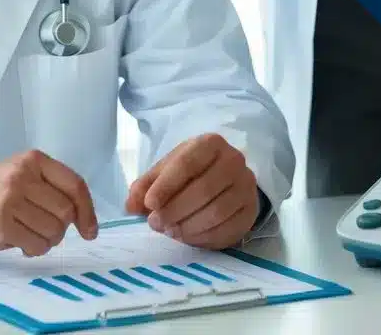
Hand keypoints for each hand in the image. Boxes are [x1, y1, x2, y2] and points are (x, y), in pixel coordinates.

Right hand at [0, 150, 98, 255]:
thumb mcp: (24, 174)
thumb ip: (52, 187)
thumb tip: (84, 218)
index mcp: (34, 160)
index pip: (74, 185)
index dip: (88, 210)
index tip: (90, 229)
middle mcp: (23, 176)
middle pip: (66, 211)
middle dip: (62, 227)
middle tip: (47, 228)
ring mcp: (11, 200)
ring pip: (54, 231)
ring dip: (49, 240)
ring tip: (33, 234)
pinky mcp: (2, 224)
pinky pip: (36, 245)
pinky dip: (36, 249)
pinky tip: (24, 243)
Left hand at [126, 133, 258, 250]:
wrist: (226, 179)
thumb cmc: (191, 173)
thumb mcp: (166, 171)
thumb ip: (145, 186)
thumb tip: (130, 206)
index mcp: (210, 144)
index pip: (187, 164)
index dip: (166, 186)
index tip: (149, 204)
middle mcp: (234, 161)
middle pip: (203, 190)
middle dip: (175, 210)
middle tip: (155, 223)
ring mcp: (246, 187)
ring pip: (216, 212)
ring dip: (188, 226)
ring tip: (170, 231)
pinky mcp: (250, 211)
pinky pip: (227, 229)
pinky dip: (203, 237)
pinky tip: (187, 237)